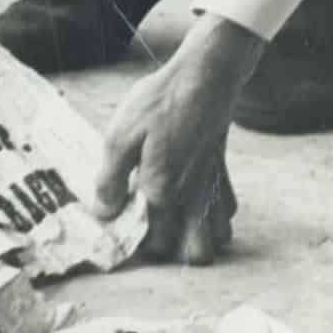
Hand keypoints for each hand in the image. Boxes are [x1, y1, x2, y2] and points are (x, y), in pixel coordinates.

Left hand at [91, 15, 261, 264]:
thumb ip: (110, 181)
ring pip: (217, 238)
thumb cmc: (159, 103)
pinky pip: (227, 211)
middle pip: (194, 254)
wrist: (204, 78)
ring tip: (169, 218)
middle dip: (172, 251)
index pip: (154, 245)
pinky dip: (214, 215)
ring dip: (196, 236)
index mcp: (164, 193)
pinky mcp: (224, 173)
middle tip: (146, 229)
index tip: (122, 232)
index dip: (137, 246)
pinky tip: (191, 198)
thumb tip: (105, 214)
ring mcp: (214, 188)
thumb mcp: (120, 136)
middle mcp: (194, 199)